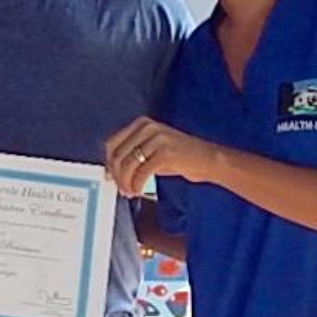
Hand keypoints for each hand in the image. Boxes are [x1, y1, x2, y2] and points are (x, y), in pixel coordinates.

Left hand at [105, 117, 219, 197]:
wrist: (208, 159)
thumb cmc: (179, 157)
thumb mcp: (151, 151)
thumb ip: (131, 156)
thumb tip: (109, 172)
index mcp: (141, 123)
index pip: (112, 144)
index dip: (108, 164)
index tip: (111, 178)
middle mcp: (148, 127)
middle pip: (118, 155)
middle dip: (117, 177)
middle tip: (121, 189)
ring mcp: (157, 138)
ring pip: (128, 165)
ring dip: (125, 183)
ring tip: (130, 192)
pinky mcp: (165, 152)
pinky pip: (141, 173)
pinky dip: (136, 185)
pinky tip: (138, 191)